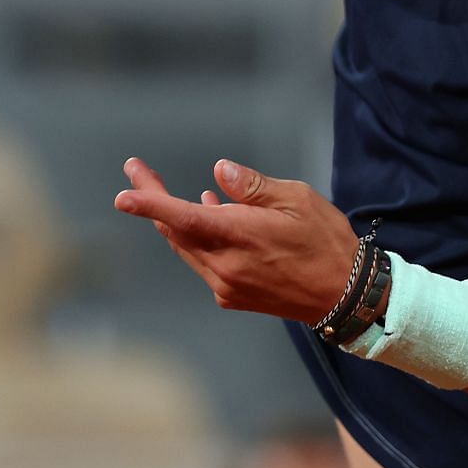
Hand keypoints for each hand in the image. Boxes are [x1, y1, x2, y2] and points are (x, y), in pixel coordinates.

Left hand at [112, 157, 359, 322]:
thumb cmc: (326, 241)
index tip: (123, 195)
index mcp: (240, 236)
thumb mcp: (297, 199)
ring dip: (176, 220)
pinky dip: (199, 239)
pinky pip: (204, 263)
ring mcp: (226, 285)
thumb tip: (219, 171)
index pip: (183, 218)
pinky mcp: (232, 297)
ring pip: (187, 248)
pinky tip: (211, 219)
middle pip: (176, 230)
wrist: (345, 295)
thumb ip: (252, 187)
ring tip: (173, 195)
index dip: (150, 204)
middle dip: (154, 201)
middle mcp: (225, 265)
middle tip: (139, 172)